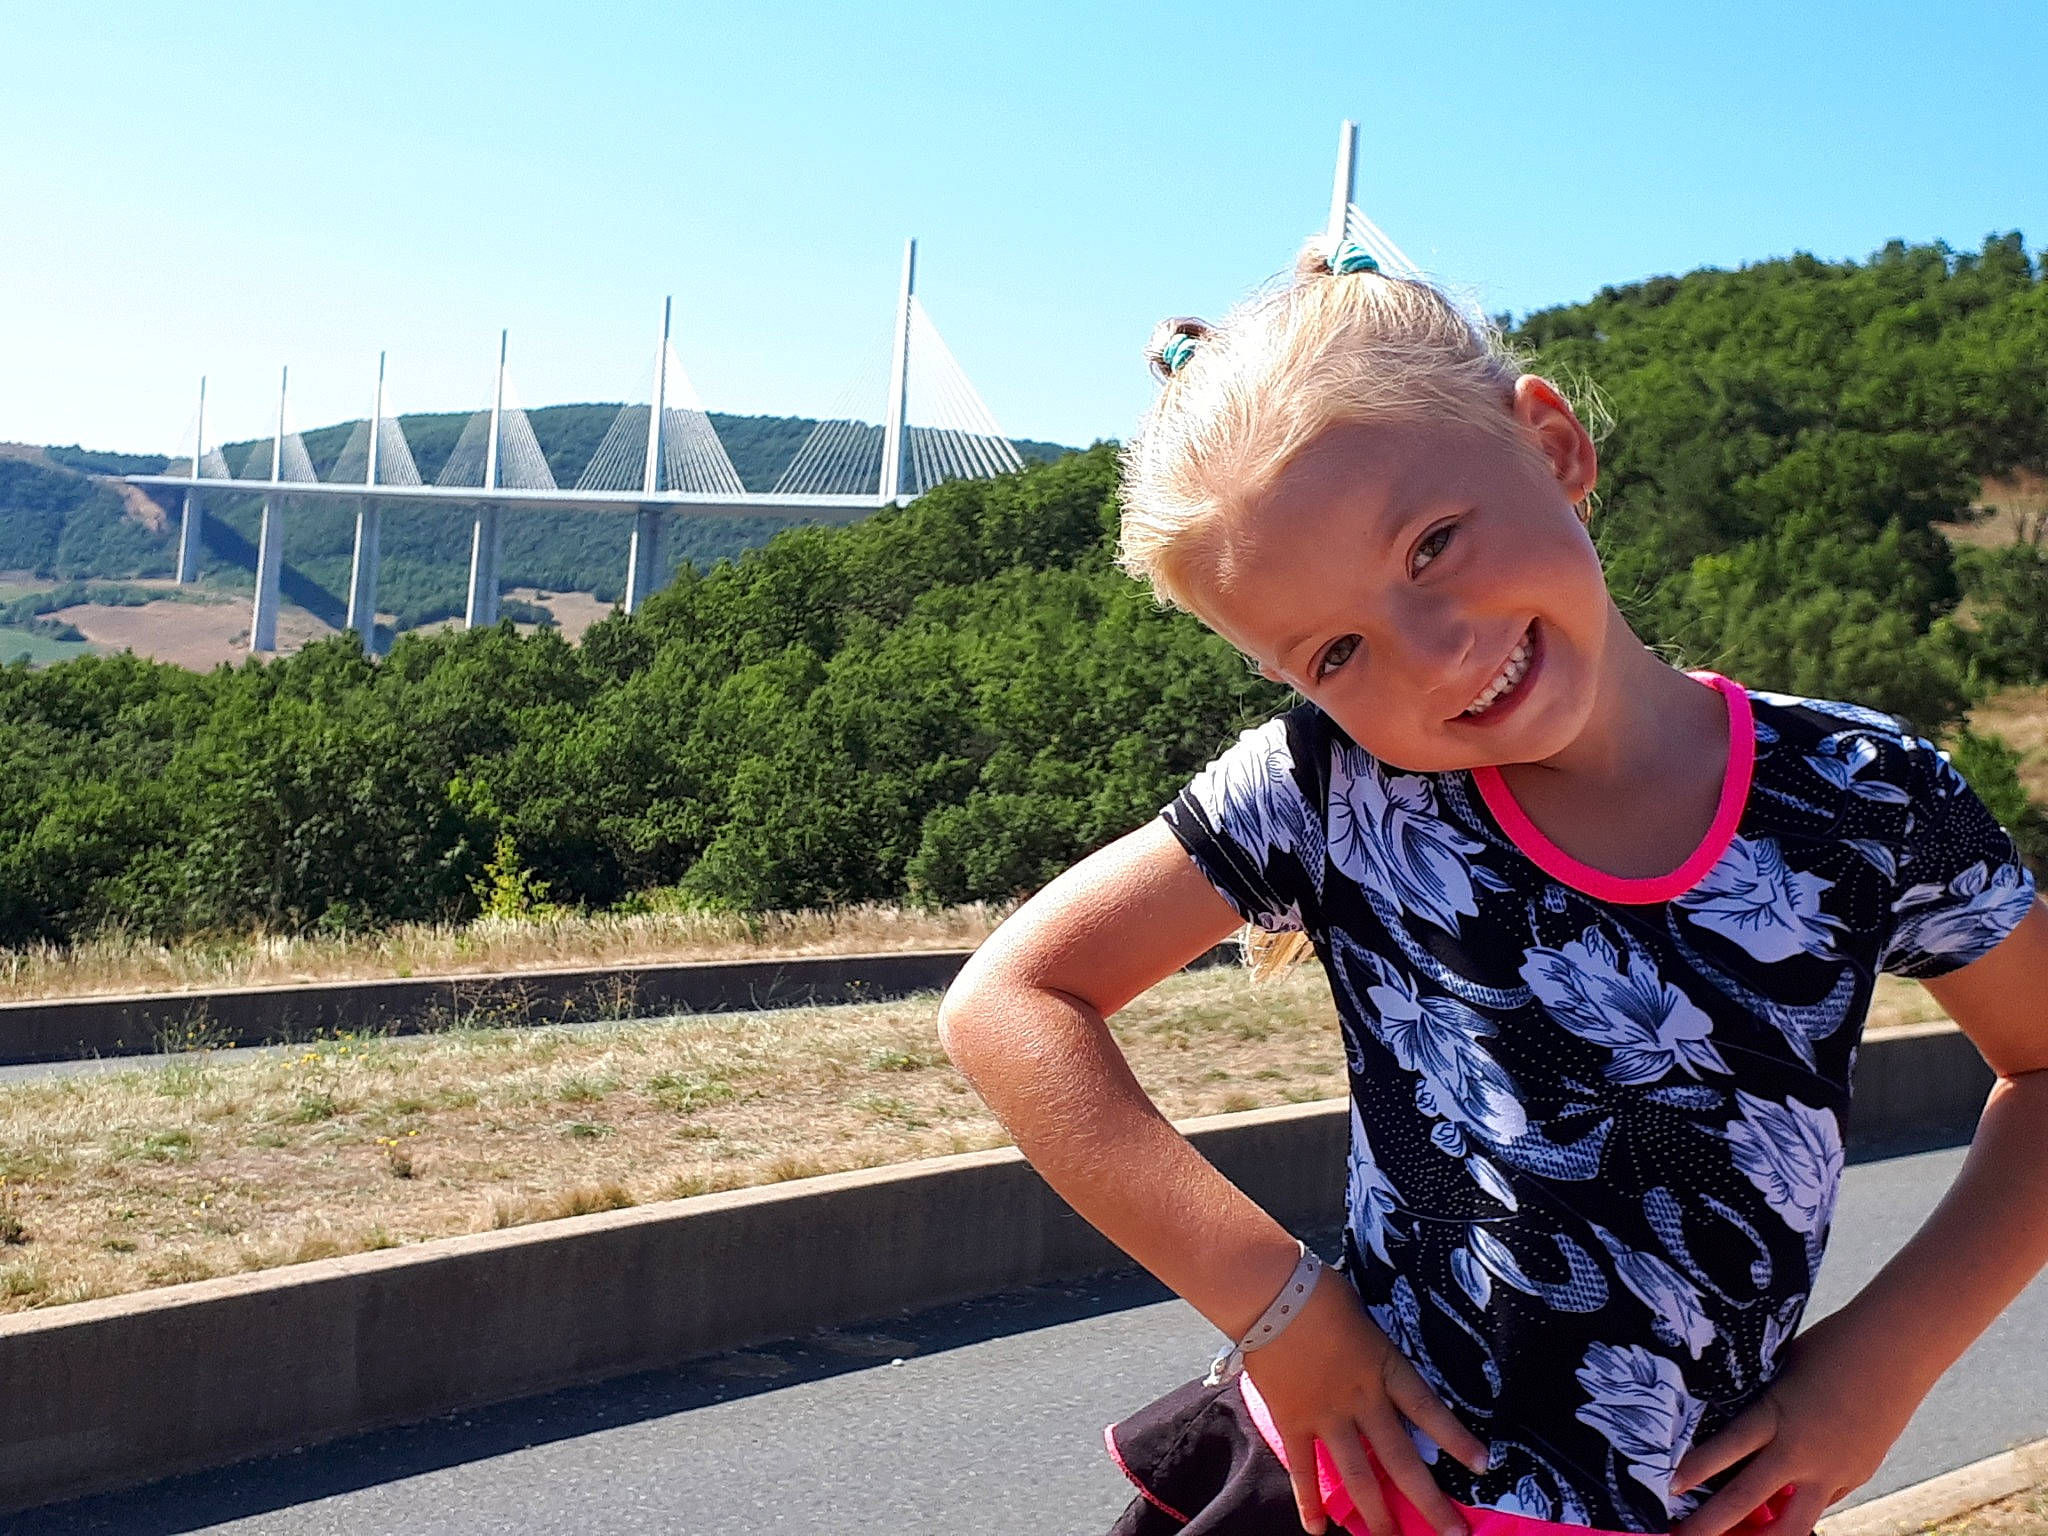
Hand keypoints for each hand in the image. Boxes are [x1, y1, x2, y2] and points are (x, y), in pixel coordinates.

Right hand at [1242, 1271, 1488, 1535]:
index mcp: (1384, 1368)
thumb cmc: (1319, 1292)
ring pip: (1358, 1476)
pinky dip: (1310, 1502)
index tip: (1482, 1466)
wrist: (1271, 1293)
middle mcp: (1362, 1400)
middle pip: (1401, 1460)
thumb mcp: (1363, 1316)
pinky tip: (1319, 1531)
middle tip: (1451, 1533)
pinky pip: (1303, 1469)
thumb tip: (1375, 1359)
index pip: (1429, 1410)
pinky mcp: (1293, 1422)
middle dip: (1428, 1501)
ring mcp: (1327, 1416)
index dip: (1456, 1439)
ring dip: (1376, 1515)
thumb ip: (1373, 1349)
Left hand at [1672, 1311, 1924, 1535]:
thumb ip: (1759, 1400)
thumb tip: (1727, 1416)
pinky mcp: (1856, 1475)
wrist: (1896, 1349)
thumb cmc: (1830, 1345)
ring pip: (1795, 1524)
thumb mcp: (1781, 1370)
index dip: (1694, 1470)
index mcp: (1776, 1414)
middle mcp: (1802, 1450)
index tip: (1666, 1487)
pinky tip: (1783, 1515)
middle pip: (1749, 1497)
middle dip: (1713, 1523)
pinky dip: (1802, 1510)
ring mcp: (1833, 1470)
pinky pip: (1822, 1504)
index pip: (1726, 1448)